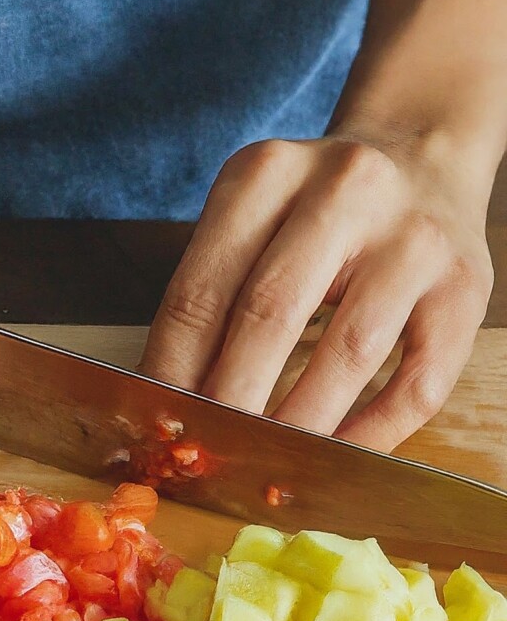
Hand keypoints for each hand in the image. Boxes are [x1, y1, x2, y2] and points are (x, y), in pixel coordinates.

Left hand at [139, 134, 493, 450]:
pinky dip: (371, 433)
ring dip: (297, 426)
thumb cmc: (312, 212)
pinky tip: (334, 459)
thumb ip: (211, 296)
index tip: (155, 424)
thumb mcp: (249, 220)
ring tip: (261, 467)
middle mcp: (345, 191)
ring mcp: (414, 238)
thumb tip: (170, 403)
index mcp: (266, 174)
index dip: (169, 371)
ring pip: (348, 353)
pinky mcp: (465, 285)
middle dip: (227, 402)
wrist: (422, 153)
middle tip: (201, 456)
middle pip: (269, 317)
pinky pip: (417, 381)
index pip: (199, 292)